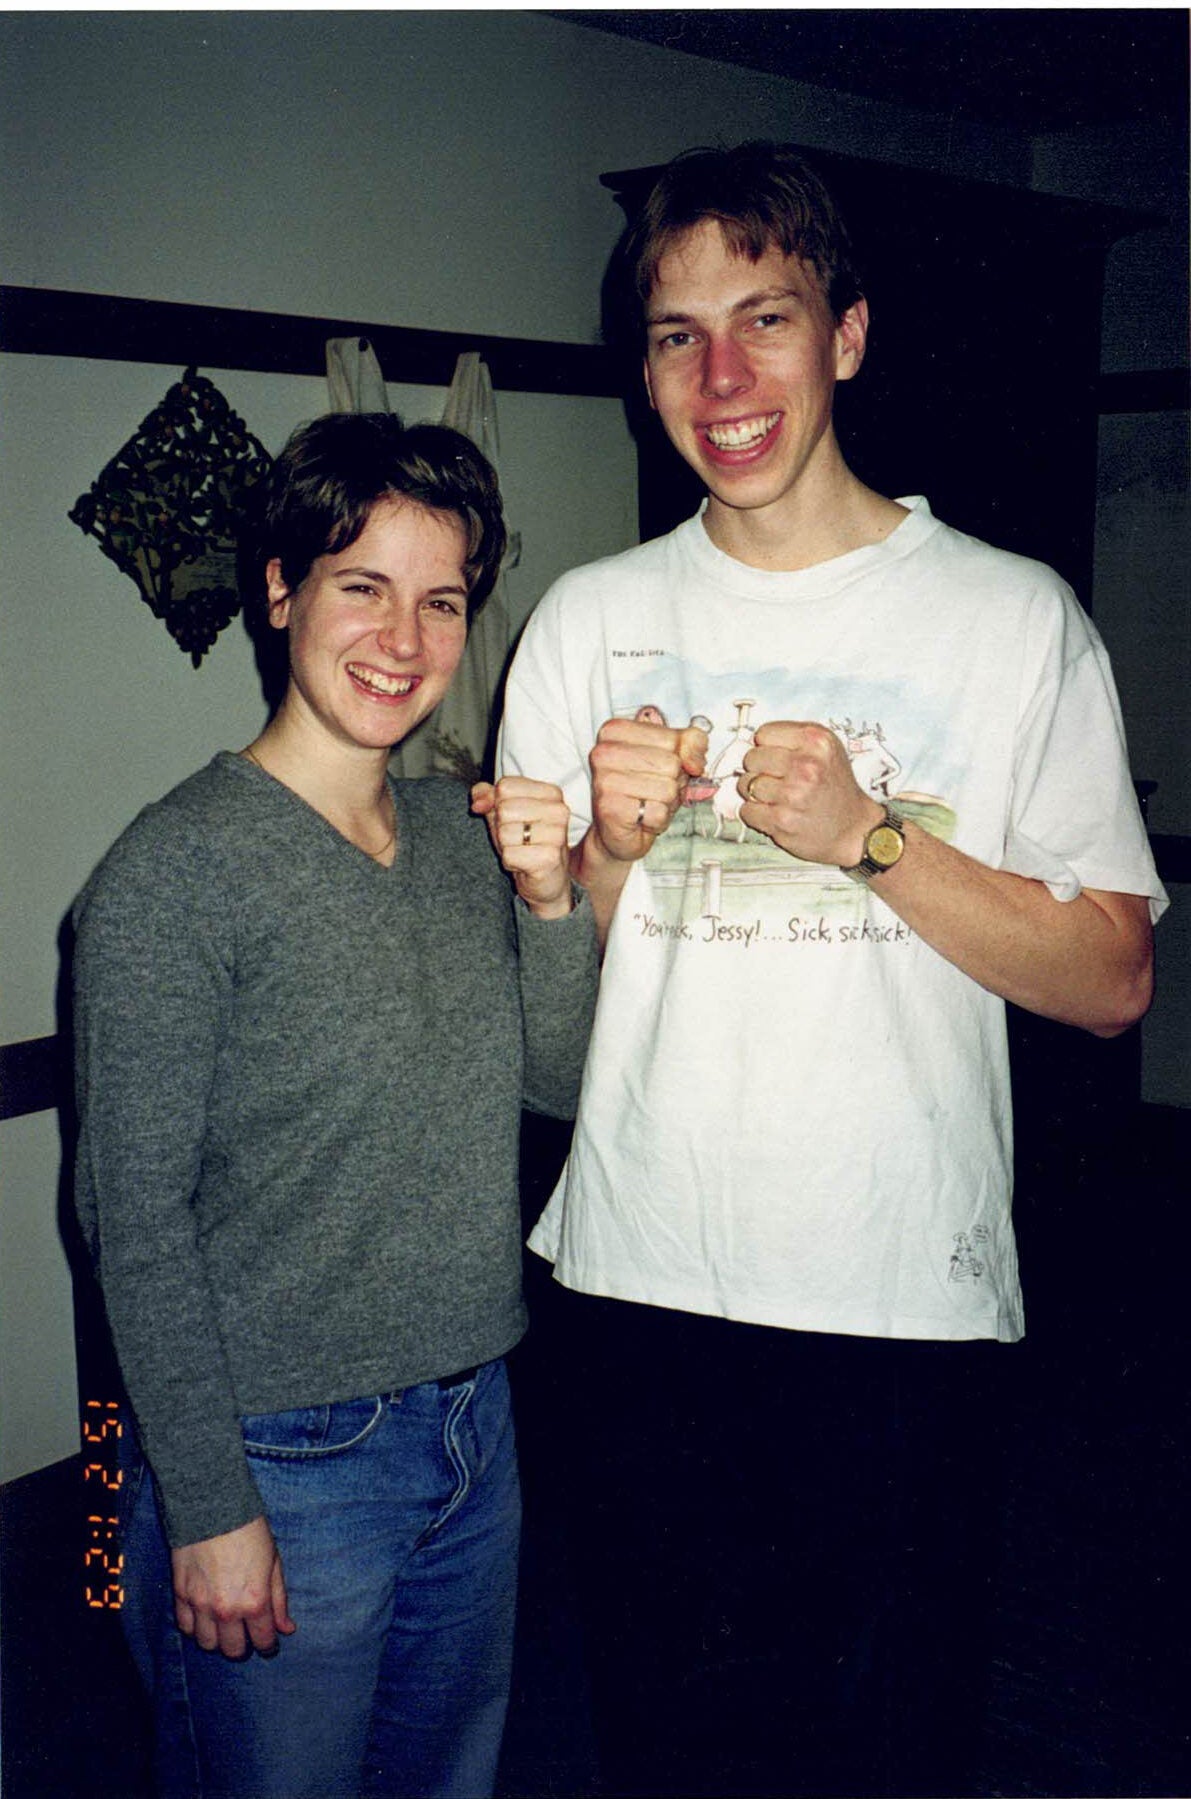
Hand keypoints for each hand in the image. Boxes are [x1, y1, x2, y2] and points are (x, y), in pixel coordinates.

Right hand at [171, 1514, 295, 1660]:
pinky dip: (195, 1628)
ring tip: (224, 1629)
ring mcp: (201, 1604)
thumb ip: (279, 1599)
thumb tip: (286, 1628)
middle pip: (233, 1649)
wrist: (213, 1507)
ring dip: (217, 1641)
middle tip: (246, 1637)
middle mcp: (226, 1610)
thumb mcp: (273, 1563)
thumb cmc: (249, 1531)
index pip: (262, 1640)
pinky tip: (204, 1619)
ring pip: (207, 1644)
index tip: (268, 1643)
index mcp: (254, 1601)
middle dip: (243, 1647)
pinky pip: (185, 1627)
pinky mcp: (181, 1595)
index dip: (268, 1645)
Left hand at [472, 777, 572, 917]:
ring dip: (506, 846)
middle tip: (519, 839)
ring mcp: (557, 834)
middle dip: (502, 828)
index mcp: (550, 792)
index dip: (498, 804)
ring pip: (505, 832)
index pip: (505, 786)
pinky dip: (510, 862)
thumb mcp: (502, 813)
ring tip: (522, 850)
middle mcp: (559, 810)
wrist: (546, 879)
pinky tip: (524, 864)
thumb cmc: (525, 842)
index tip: (513, 819)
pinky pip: (509, 854)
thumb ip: (486, 796)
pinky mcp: (550, 858)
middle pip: (504, 809)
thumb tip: (477, 803)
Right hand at [588, 718, 708, 862]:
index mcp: (616, 730)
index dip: (679, 759)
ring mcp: (604, 780)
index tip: (659, 770)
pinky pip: (657, 812)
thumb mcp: (672, 757)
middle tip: (653, 791)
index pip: (673, 738)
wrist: (619, 832)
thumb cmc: (645, 791)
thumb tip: (695, 760)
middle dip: (672, 783)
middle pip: (671, 764)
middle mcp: (604, 752)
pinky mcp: (609, 808)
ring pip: (667, 789)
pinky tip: (641, 819)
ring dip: (666, 803)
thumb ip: (690, 744)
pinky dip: (657, 820)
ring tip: (647, 804)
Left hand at [738, 722, 882, 865]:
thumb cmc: (836, 788)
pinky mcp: (781, 820)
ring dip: (756, 793)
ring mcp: (792, 794)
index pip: (764, 733)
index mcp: (817, 741)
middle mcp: (806, 765)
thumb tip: (752, 741)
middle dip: (760, 769)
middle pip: (751, 758)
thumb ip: (793, 738)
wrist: (853, 829)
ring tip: (778, 797)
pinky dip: (756, 814)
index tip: (779, 758)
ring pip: (746, 784)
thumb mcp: (827, 749)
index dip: (768, 747)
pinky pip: (746, 810)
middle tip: (778, 780)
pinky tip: (776, 813)